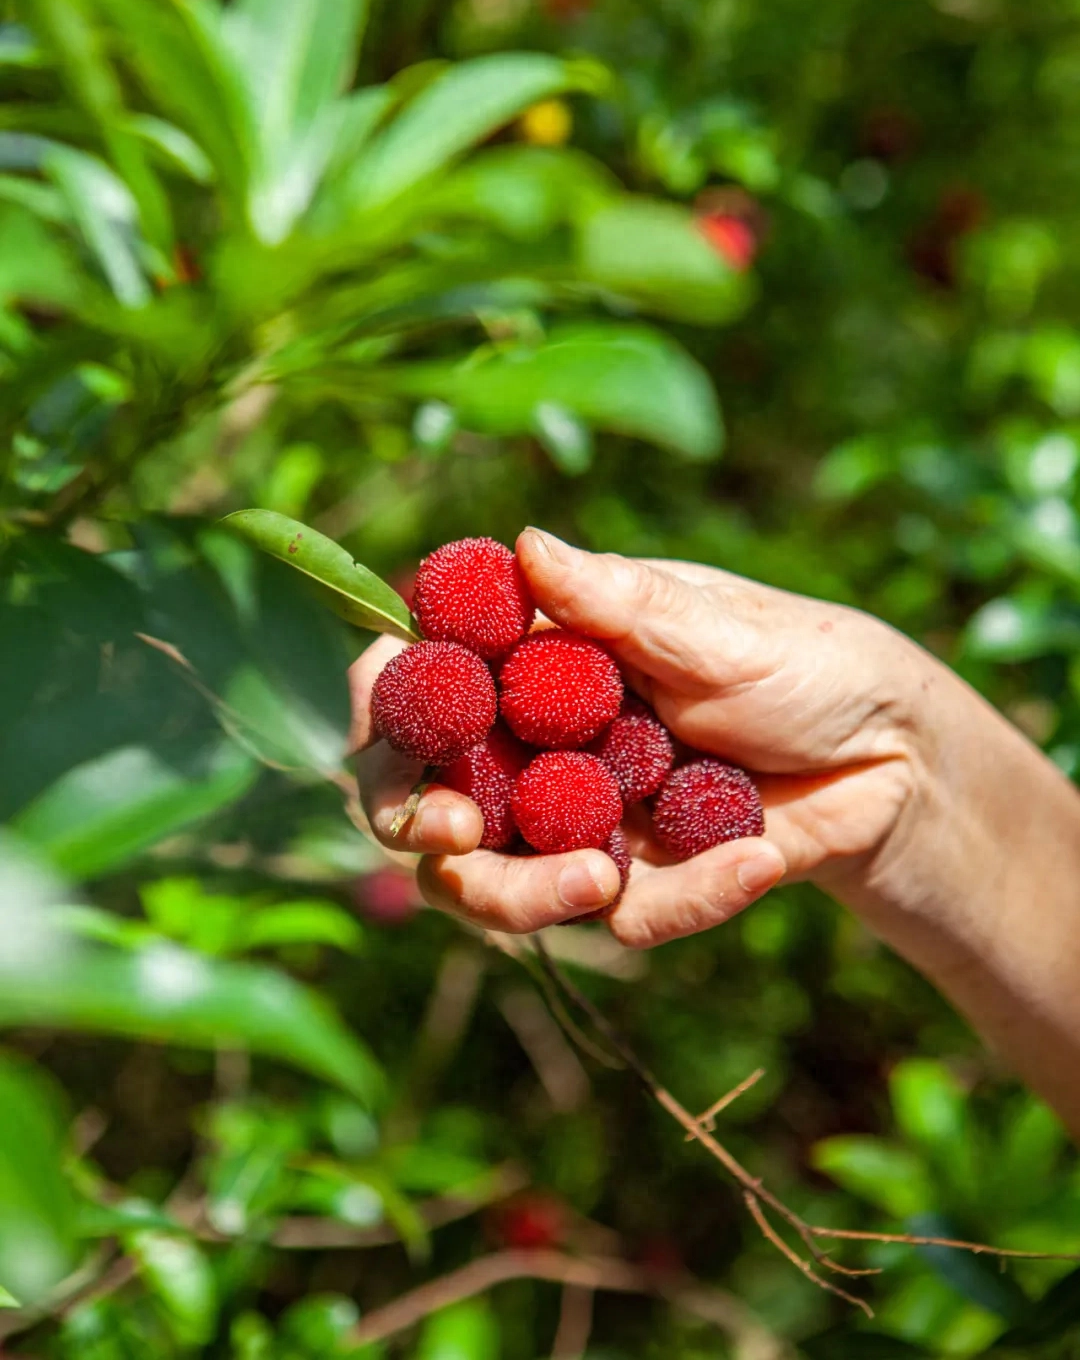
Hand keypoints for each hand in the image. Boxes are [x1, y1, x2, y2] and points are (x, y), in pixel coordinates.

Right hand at [349, 529, 936, 947]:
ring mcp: (578, 822)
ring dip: (526, 892)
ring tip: (599, 885)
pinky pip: (621, 916)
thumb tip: (526, 545)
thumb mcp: (716, 628)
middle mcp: (536, 743)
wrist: (897, 760)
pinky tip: (760, 859)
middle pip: (425, 795)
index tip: (383, 722)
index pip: (425, 677)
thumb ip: (618, 604)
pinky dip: (685, 898)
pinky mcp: (636, 888)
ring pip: (494, 880)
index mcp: (539, 659)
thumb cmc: (802, 662)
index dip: (384, 701)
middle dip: (416, 818)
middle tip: (450, 830)